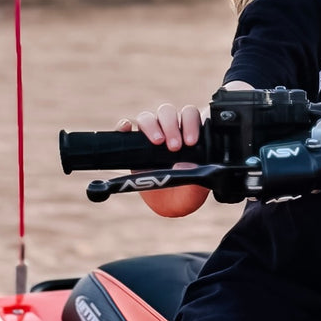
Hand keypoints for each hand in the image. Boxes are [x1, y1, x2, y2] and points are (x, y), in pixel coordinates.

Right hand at [114, 103, 208, 217]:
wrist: (167, 207)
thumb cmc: (185, 196)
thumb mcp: (195, 192)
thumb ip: (196, 177)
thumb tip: (187, 163)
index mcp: (189, 136)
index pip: (190, 116)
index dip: (191, 123)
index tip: (191, 141)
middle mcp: (170, 132)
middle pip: (168, 113)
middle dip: (172, 126)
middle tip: (174, 147)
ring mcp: (150, 137)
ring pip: (148, 117)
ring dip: (152, 126)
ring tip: (157, 142)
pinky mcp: (132, 146)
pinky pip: (125, 127)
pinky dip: (124, 125)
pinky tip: (126, 129)